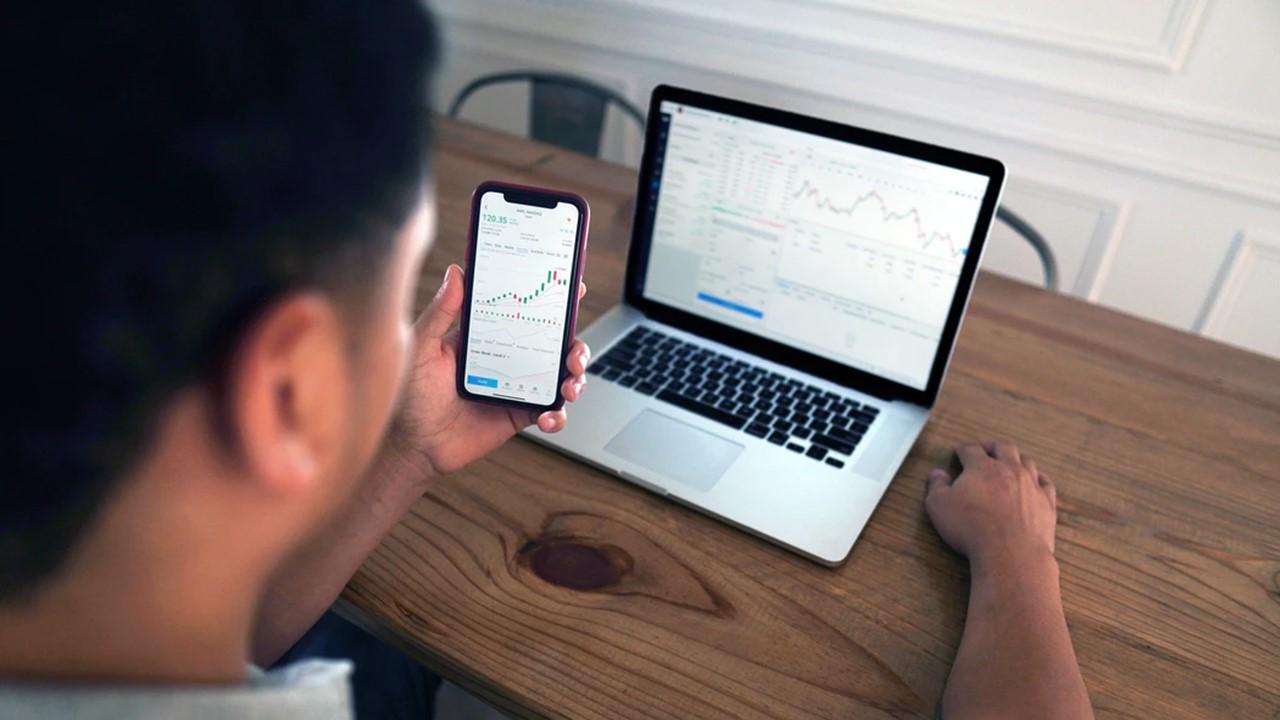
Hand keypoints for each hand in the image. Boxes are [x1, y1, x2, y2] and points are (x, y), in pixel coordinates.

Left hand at [386, 263, 589, 478]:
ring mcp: (518, 386)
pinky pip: (551, 412)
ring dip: (576, 378)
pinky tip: (548, 418)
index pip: (526, 310)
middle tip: (574, 354)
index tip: (570, 289)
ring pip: (561, 375)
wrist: (415, 444)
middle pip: (556, 343)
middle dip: (575, 345)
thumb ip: (440, 311)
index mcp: (489, 335)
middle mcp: (509, 357)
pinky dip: (558, 416)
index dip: (552, 299)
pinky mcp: (521, 414)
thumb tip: (456, 273)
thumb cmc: (412, 394)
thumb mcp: (422, 346)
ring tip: (569, 387)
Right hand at [924, 440, 1056, 574]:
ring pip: (1026, 462)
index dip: (963, 450)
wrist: (1010, 552)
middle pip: (1003, 448)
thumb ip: (936, 486)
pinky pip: (1045, 483)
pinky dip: (1039, 478)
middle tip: (986, 448)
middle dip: (993, 446)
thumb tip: (937, 473)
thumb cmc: (971, 528)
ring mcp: (1031, 484)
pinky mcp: (1046, 502)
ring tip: (1011, 462)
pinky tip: (1036, 481)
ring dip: (1017, 459)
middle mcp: (1009, 469)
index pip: (971, 450)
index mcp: (982, 467)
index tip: (959, 452)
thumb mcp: (939, 507)